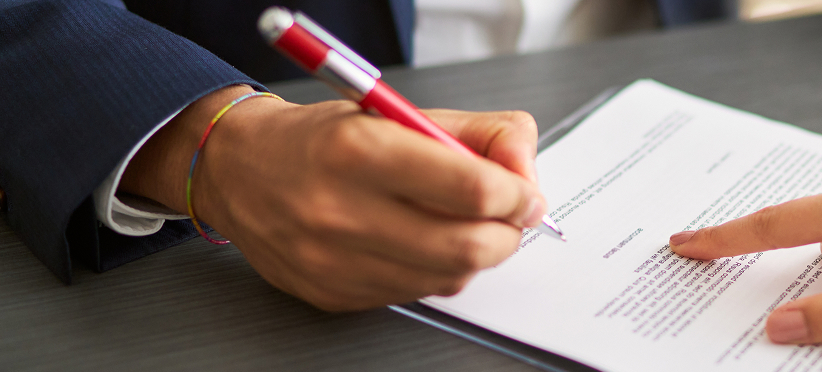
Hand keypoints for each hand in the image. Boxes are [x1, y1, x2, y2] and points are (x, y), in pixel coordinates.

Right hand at [121, 86, 545, 310]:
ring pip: (449, 277)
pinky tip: (424, 244)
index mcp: (361, 149)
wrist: (240, 171)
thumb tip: (526, 168)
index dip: (518, 195)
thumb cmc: (324, 139)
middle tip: (511, 217)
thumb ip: (478, 132)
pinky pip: (416, 294)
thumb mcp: (400, 112)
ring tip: (466, 226)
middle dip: (508, 233)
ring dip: (477, 255)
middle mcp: (342, 209)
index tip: (525, 193)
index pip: (474, 189)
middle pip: (469, 246)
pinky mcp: (333, 294)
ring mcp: (334, 260)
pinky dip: (437, 272)